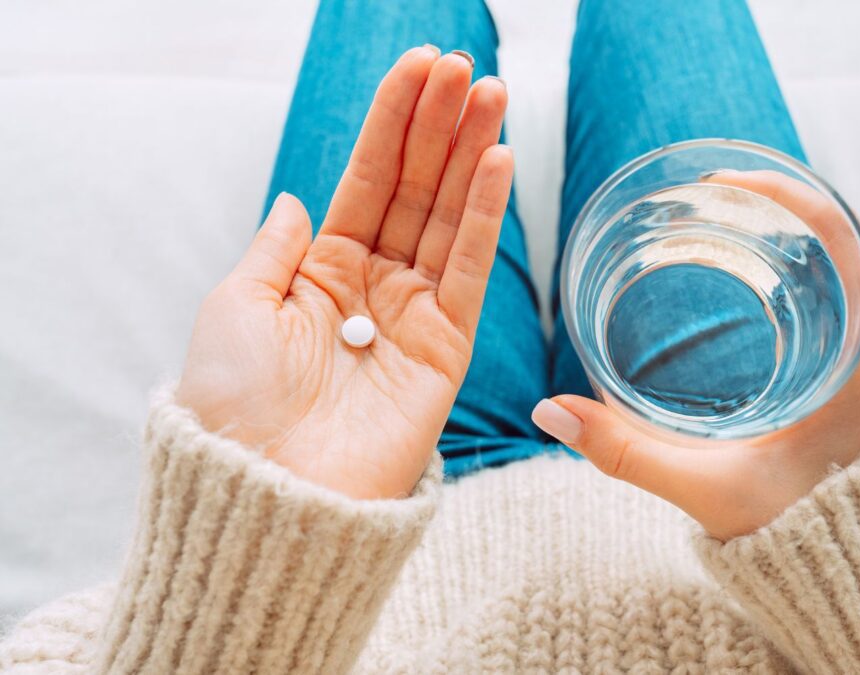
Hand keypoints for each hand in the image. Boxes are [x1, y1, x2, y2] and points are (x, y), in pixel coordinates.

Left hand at [177, 47, 512, 499]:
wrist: (267, 489)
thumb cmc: (236, 403)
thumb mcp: (235, 306)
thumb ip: (276, 247)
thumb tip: (299, 199)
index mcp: (319, 272)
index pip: (366, 180)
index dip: (392, 123)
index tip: (420, 68)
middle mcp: (371, 287)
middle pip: (415, 189)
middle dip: (440, 126)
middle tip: (468, 68)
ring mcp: (413, 315)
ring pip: (448, 218)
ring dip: (471, 154)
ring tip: (492, 94)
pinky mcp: (446, 348)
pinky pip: (469, 270)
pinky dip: (484, 217)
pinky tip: (497, 162)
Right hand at [532, 170, 859, 540]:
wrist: (835, 570)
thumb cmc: (786, 530)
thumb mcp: (703, 488)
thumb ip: (625, 452)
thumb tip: (549, 412)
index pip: (839, 243)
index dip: (784, 195)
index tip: (722, 180)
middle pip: (831, 239)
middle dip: (766, 202)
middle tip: (698, 192)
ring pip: (825, 261)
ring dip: (770, 228)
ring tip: (706, 210)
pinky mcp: (844, 362)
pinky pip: (819, 287)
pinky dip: (775, 261)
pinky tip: (727, 256)